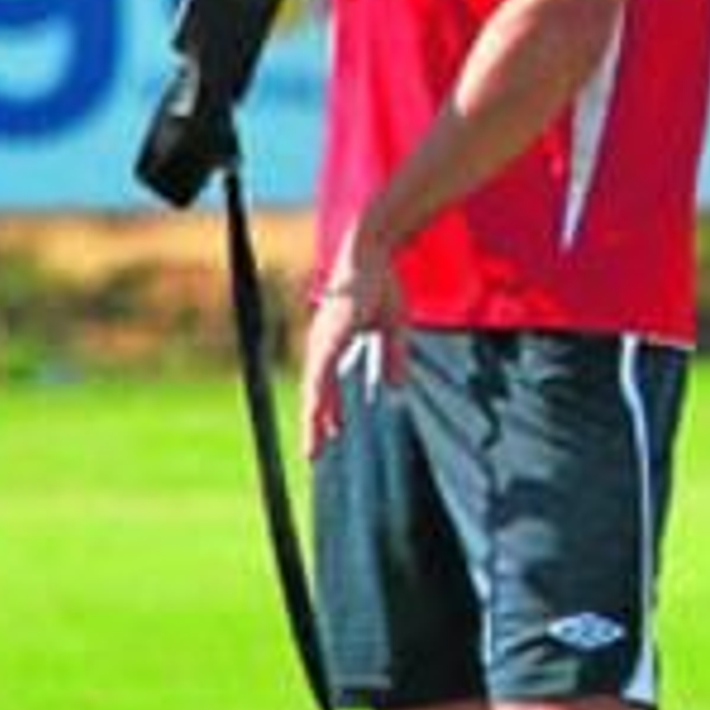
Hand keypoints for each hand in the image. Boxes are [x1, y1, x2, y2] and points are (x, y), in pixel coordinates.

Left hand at [301, 234, 407, 458]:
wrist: (372, 254)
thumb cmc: (382, 283)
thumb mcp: (393, 328)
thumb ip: (394, 357)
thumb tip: (396, 387)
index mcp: (334, 341)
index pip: (327, 384)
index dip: (328, 410)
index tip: (333, 433)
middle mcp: (322, 344)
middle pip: (315, 393)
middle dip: (316, 425)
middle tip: (315, 455)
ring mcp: (323, 341)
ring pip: (314, 391)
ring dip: (314, 421)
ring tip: (315, 449)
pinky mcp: (330, 337)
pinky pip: (321, 376)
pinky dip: (320, 400)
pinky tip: (320, 418)